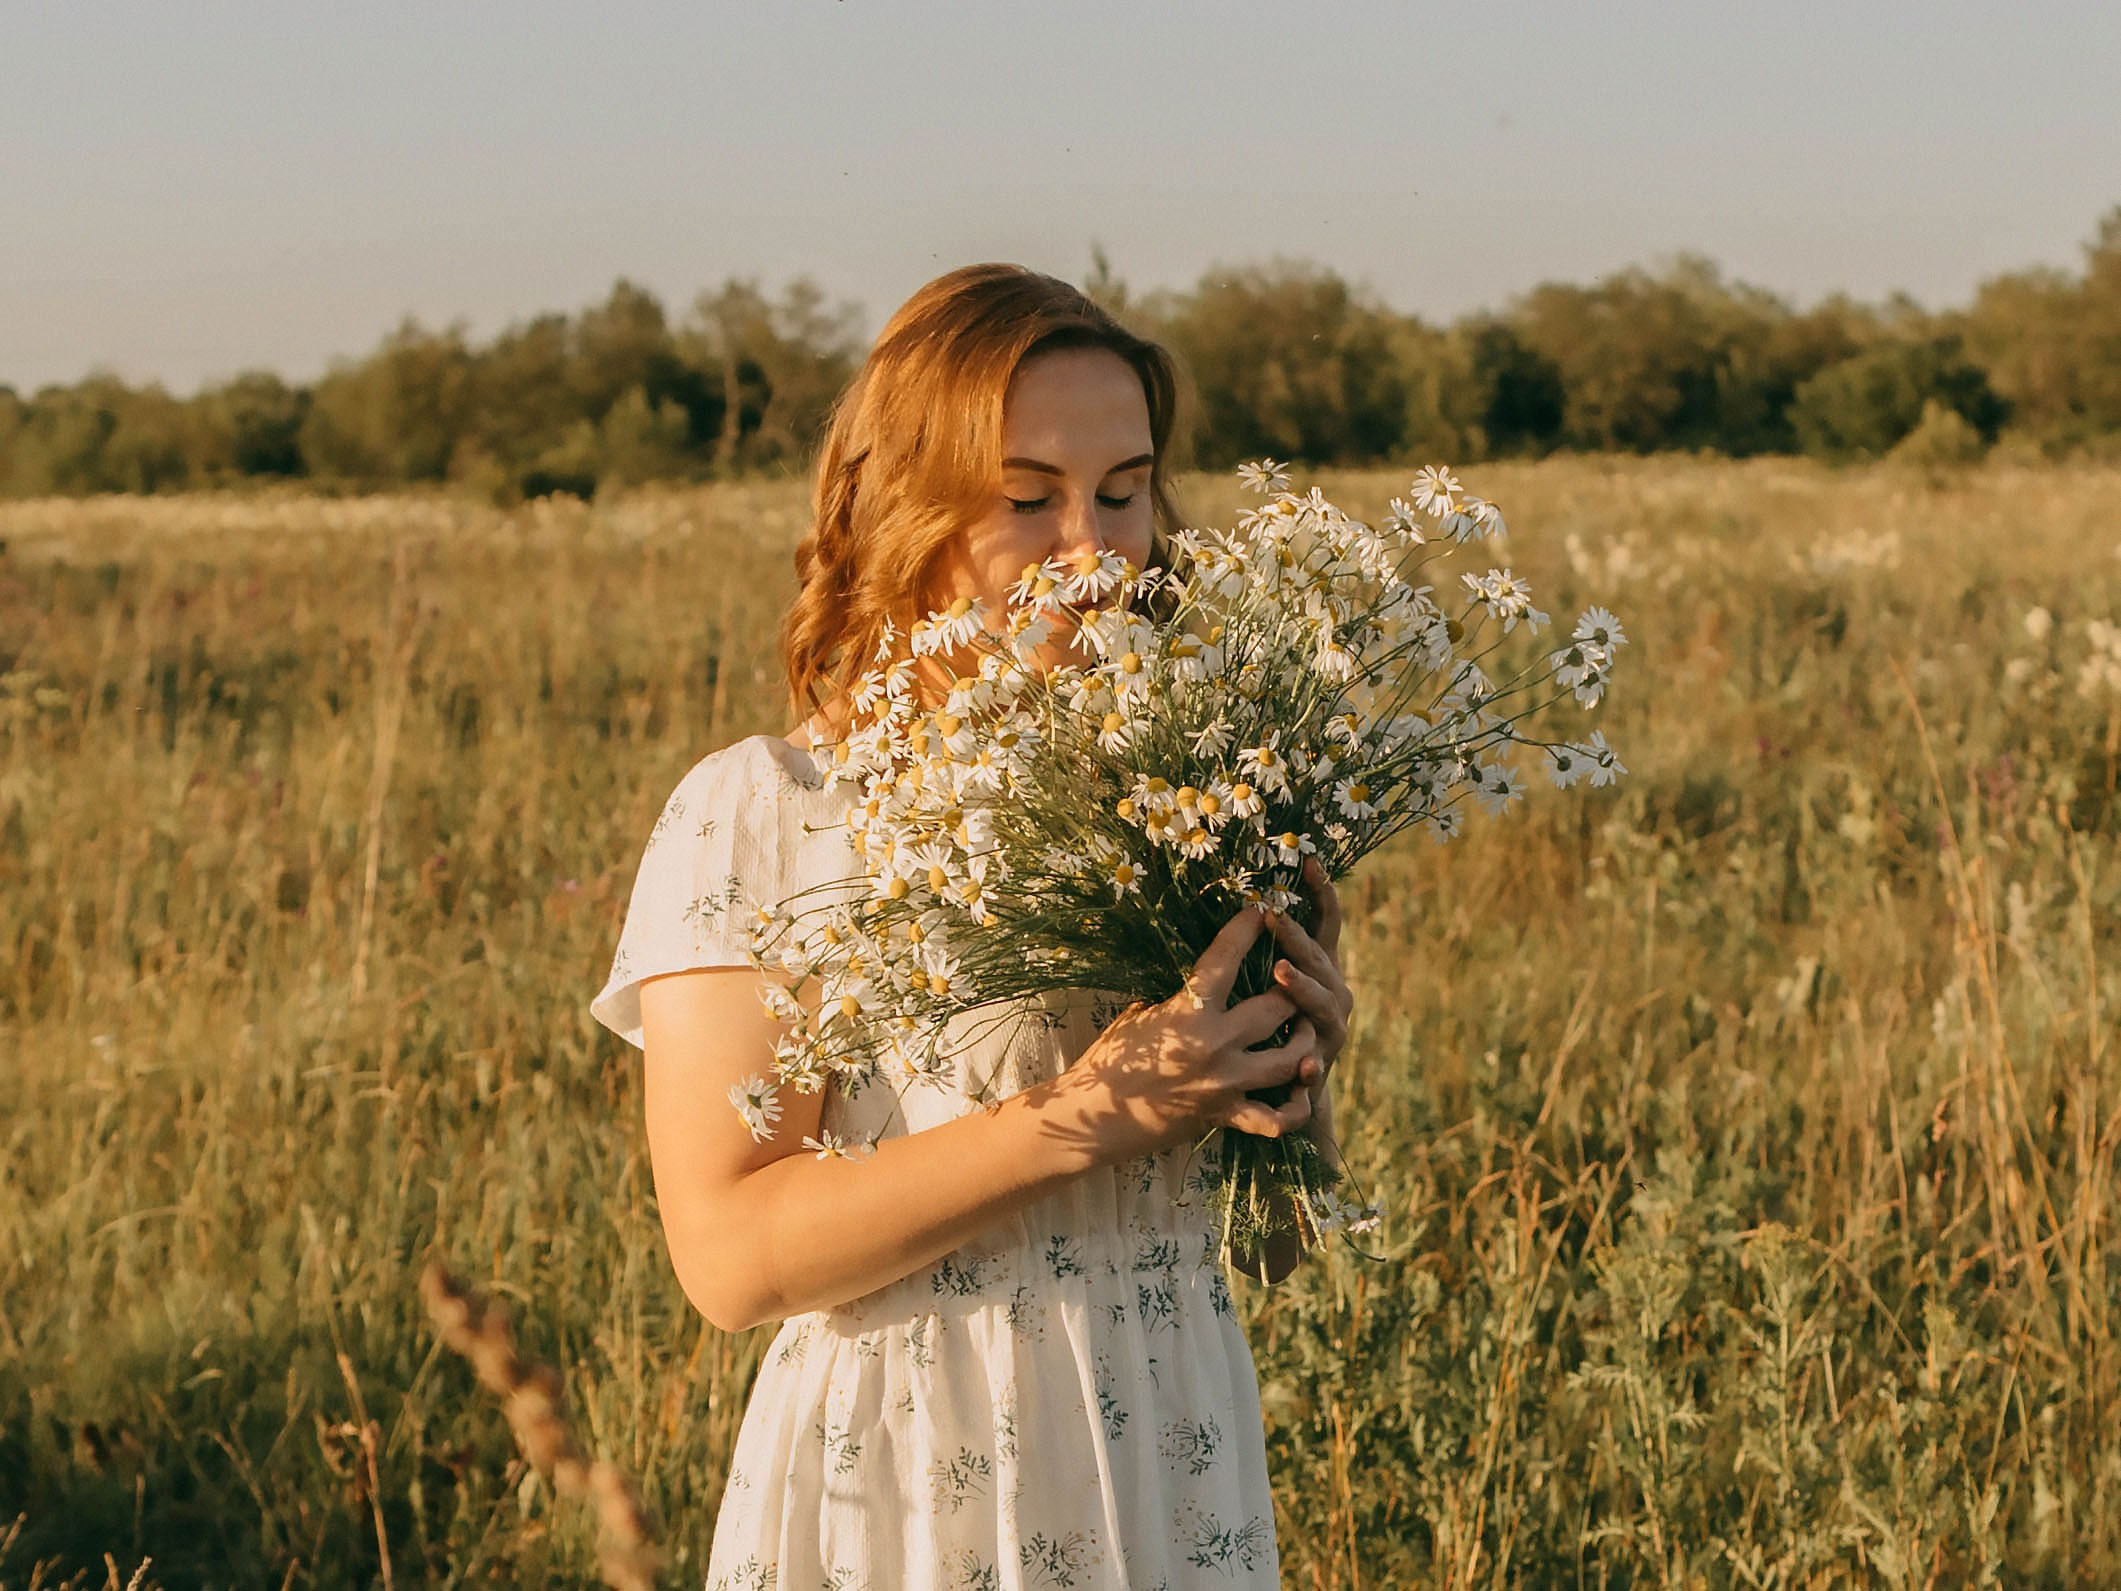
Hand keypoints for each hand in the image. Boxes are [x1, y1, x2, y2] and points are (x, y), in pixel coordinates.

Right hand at [1066, 905, 1323, 1163]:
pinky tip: (1297, 1092)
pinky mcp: (1225, 1116)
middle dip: (1292, 990)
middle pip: (1278, 1008)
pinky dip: (1292, 1109)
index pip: (1225, 958)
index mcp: (1187, 1013)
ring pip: (1291, 1061)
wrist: (1094, 1118)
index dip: (1245, 929)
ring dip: (1304, 1043)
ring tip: (1304, 1030)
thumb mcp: (1137, 1016)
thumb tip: (1199, 980)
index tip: (1260, 909)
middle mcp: (1213, 1046)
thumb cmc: (1109, 1060)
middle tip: (1295, 979)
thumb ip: (1176, 1000)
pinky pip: (1275, 1119)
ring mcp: (1224, 1085)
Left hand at [1266, 855, 1351, 1138]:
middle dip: (1299, 938)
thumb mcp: (1263, 983)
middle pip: (1321, 960)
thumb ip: (1260, 948)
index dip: (1321, 894)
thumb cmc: (1263, 1027)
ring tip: (1281, 972)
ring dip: (1304, 988)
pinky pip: (1318, 1069)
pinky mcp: (1318, 1072)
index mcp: (1320, 969)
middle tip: (1276, 916)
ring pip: (1325, 1007)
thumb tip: (1241, 897)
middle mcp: (1333, 996)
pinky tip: (1305, 1066)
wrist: (1285, 1094)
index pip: (1326, 925)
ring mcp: (1329, 1034)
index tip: (1310, 862)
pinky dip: (1312, 1069)